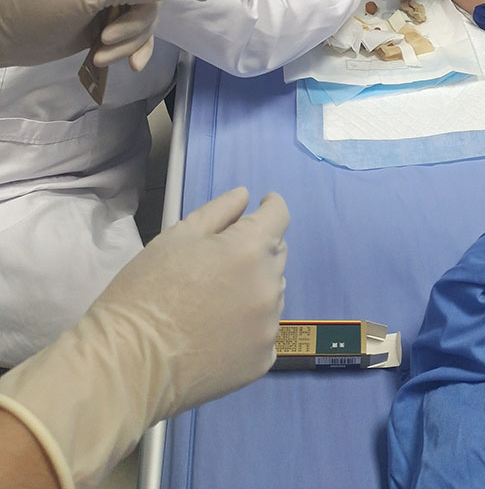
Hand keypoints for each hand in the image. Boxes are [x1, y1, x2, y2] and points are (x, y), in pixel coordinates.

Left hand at [0, 0, 208, 69]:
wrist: (21, 40)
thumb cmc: (49, 6)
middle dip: (134, 24)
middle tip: (107, 36)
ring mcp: (116, 1)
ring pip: (146, 21)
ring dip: (127, 42)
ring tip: (101, 54)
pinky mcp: (113, 25)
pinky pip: (139, 38)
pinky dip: (134, 51)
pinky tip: (131, 66)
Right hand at [0, 188, 288, 488]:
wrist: (129, 364)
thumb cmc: (146, 291)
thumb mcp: (177, 237)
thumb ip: (219, 211)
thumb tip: (245, 197)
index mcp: (250, 249)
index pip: (279, 215)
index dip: (270, 207)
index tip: (260, 208)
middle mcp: (270, 285)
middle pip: (277, 254)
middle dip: (258, 248)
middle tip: (221, 260)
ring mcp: (269, 326)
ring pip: (272, 292)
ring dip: (255, 286)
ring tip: (216, 300)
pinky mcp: (263, 360)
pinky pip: (265, 329)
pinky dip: (250, 324)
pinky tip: (218, 332)